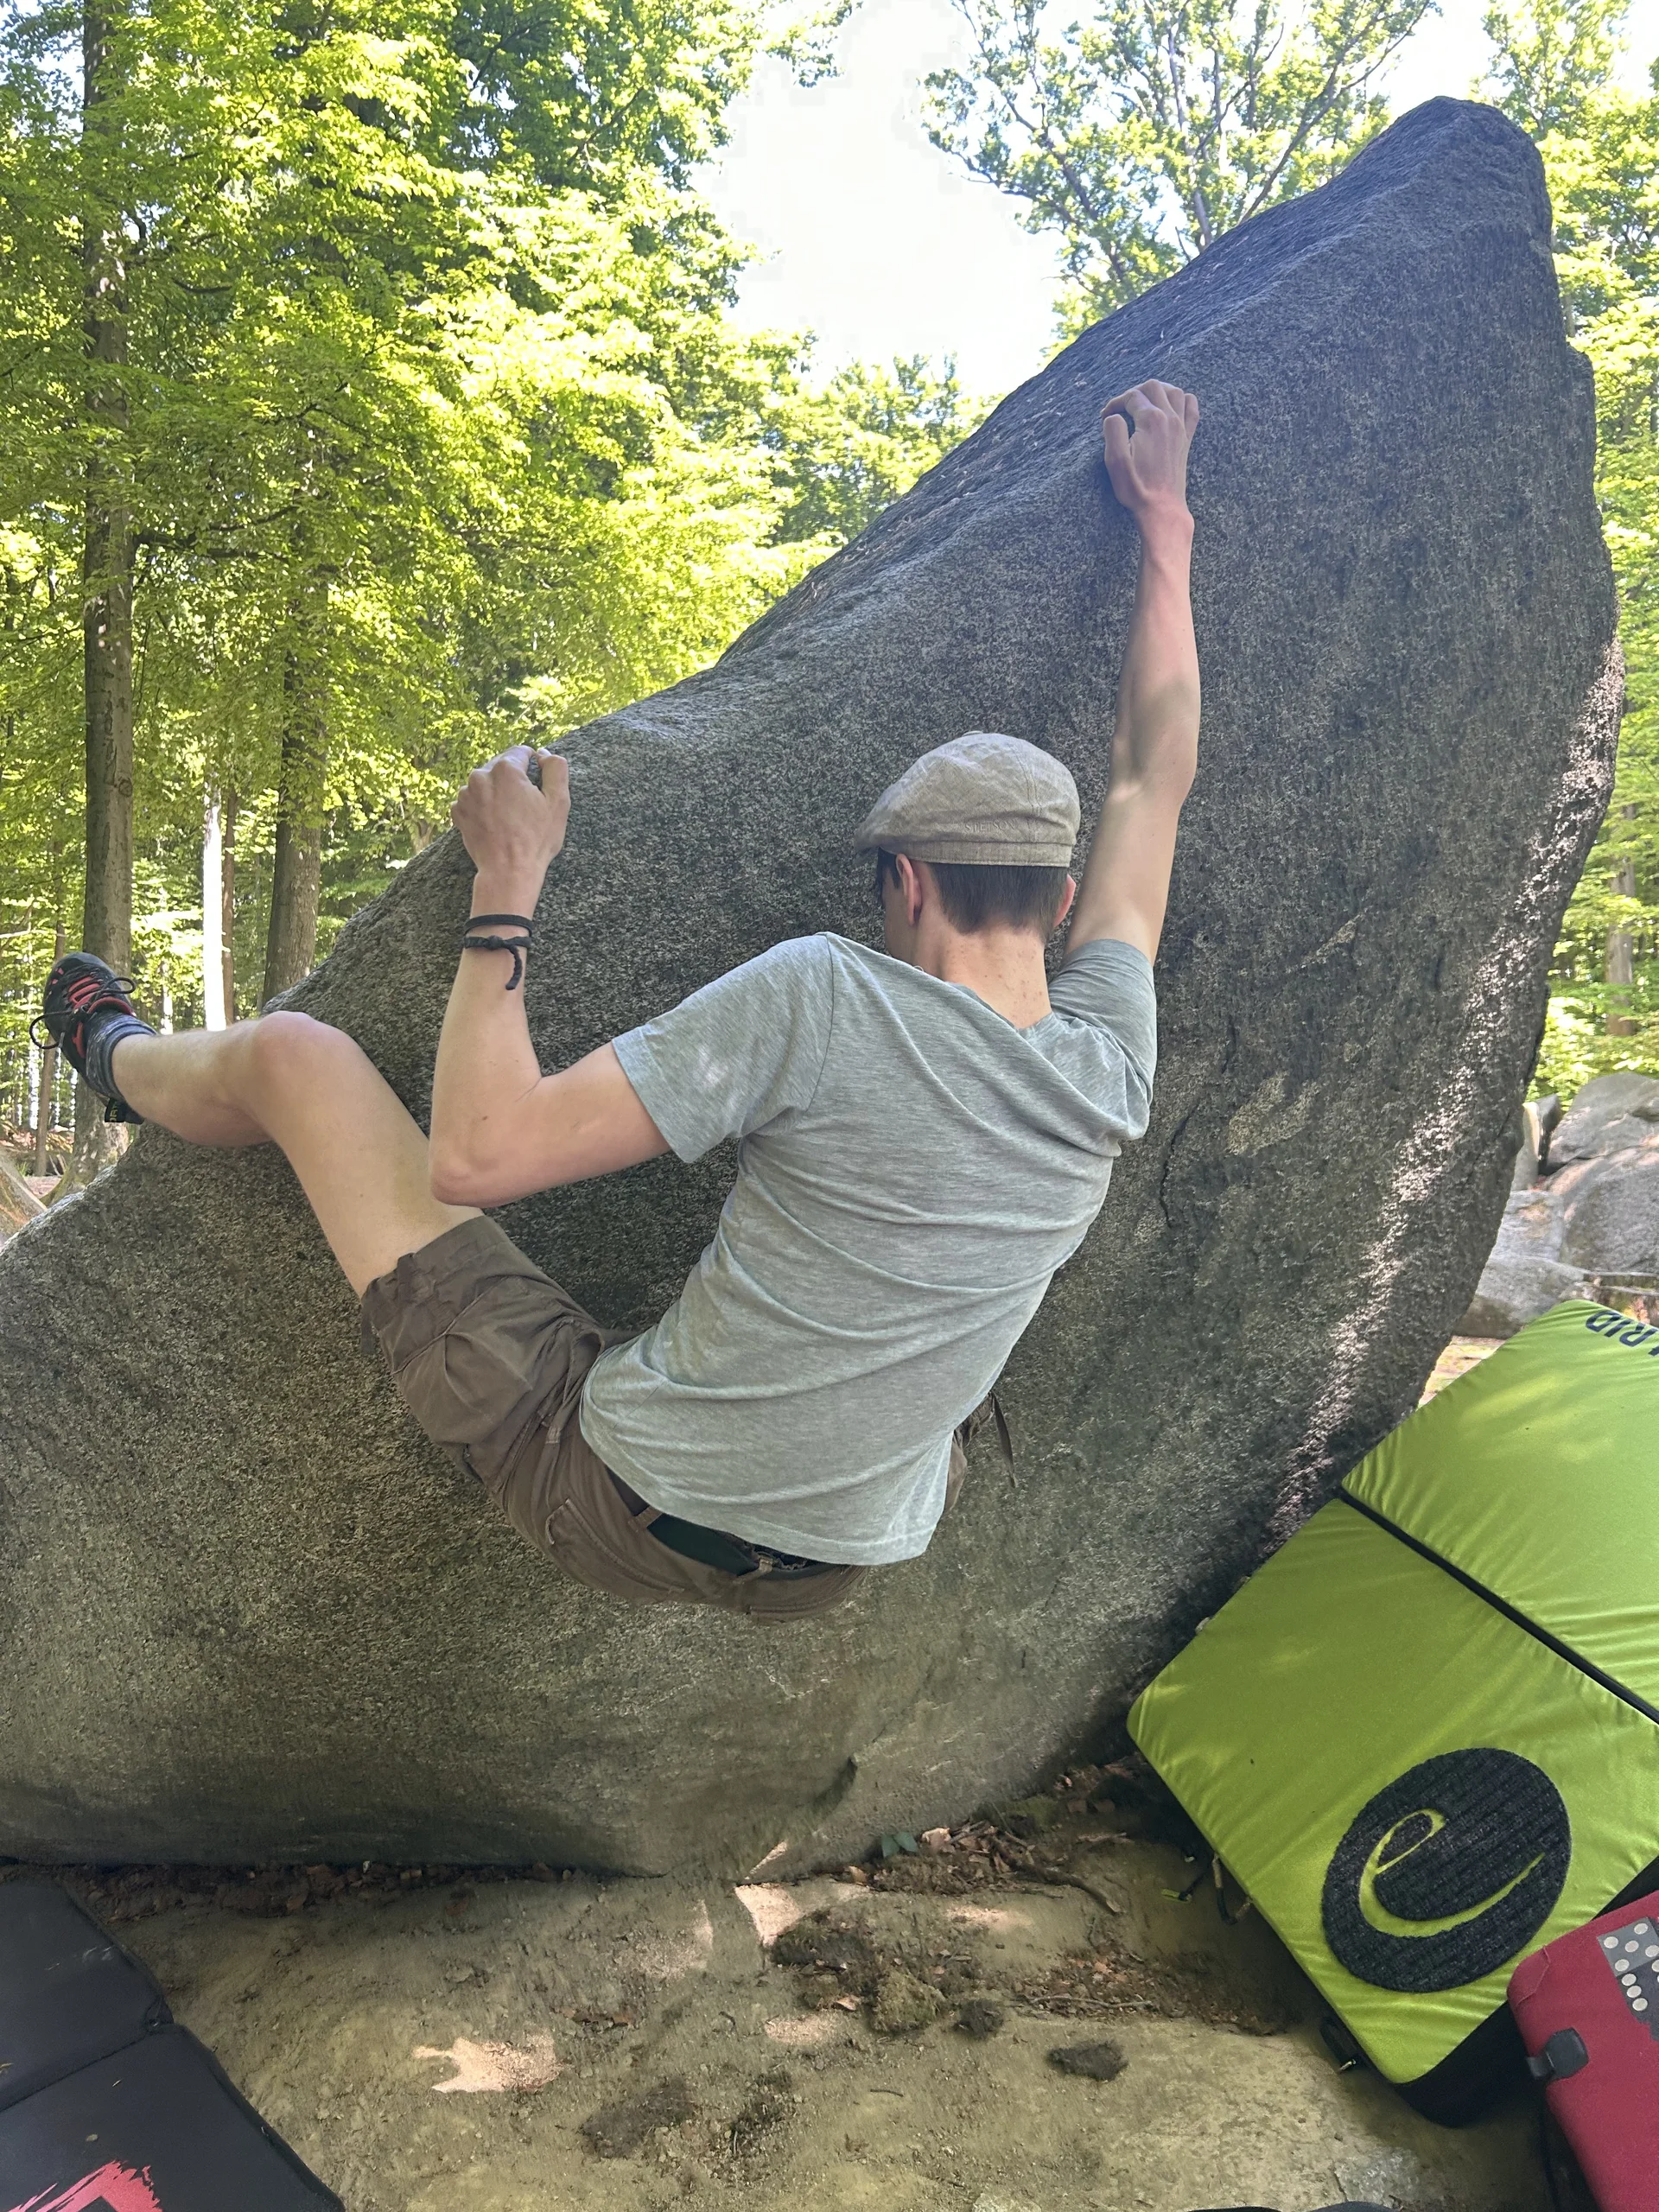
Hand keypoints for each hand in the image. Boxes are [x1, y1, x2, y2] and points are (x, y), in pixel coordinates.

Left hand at [451, 745, 568, 910]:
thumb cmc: (535, 839)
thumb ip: (556, 768)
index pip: (521, 753)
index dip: (533, 766)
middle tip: (525, 807)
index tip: (537, 785)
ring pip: (486, 783)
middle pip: (501, 767)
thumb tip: (544, 754)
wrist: (508, 872)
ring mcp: (465, 795)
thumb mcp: (558, 802)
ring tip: (509, 817)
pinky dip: (483, 807)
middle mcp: (480, 776)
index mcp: (505, 769)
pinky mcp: (458, 811)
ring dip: (496, 793)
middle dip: (513, 781)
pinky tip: (495, 823)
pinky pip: (473, 800)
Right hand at [1101, 381, 1198, 530]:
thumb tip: (1113, 416)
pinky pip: (1191, 408)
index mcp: (1151, 421)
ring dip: (1158, 391)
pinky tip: (1171, 407)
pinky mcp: (1186, 438)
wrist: (1161, 507)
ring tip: (1144, 401)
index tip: (1105, 416)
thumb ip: (1112, 430)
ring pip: (1175, 391)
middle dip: (1134, 391)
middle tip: (1122, 407)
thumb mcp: (1115, 460)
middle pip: (1154, 387)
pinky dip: (1182, 400)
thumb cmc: (1136, 487)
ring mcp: (1181, 428)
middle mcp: (1170, 419)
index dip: (1115, 403)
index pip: (1131, 397)